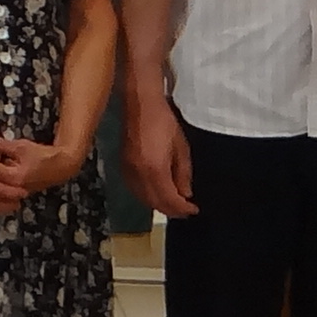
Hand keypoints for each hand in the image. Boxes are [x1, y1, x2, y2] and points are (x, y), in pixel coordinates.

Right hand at [122, 94, 198, 224]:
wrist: (140, 104)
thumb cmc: (164, 122)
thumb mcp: (181, 147)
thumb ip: (183, 173)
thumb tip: (185, 194)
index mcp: (155, 169)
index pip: (169, 199)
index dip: (183, 208)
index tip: (194, 210)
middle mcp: (139, 175)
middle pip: (155, 203)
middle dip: (171, 211)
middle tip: (185, 211)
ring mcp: (128, 171)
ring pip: (143, 199)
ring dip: (159, 205)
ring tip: (173, 205)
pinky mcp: (122, 166)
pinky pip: (134, 190)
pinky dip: (146, 197)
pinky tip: (156, 195)